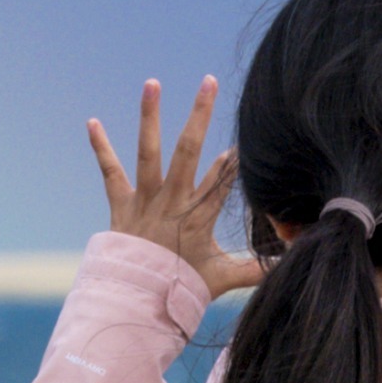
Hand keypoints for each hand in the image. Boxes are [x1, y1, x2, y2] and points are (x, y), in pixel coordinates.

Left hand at [88, 77, 261, 297]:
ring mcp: (145, 199)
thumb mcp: (222, 279)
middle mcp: (172, 200)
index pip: (223, 178)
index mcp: (199, 215)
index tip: (245, 138)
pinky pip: (110, 172)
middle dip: (200, 114)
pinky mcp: (121, 204)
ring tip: (152, 82)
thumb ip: (256, 271)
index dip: (235, 159)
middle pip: (189, 150)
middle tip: (209, 81)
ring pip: (149, 151)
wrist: (135, 301)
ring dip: (150, 115)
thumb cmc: (182, 289)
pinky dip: (100, 148)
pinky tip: (91, 122)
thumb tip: (290, 267)